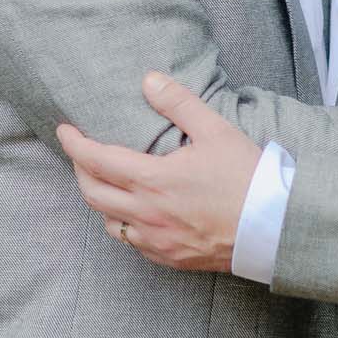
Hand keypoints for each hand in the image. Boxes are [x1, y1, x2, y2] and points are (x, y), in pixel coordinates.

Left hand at [55, 72, 259, 272]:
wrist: (274, 228)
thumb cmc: (247, 177)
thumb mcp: (215, 130)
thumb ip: (179, 103)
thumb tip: (149, 79)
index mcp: (152, 180)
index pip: (96, 160)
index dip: (74, 144)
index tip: (64, 130)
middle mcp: (146, 213)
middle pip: (92, 193)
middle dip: (79, 170)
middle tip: (80, 152)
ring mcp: (156, 240)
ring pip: (108, 222)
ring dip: (99, 200)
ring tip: (104, 181)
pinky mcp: (169, 257)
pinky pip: (131, 242)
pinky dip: (122, 224)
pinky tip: (133, 213)